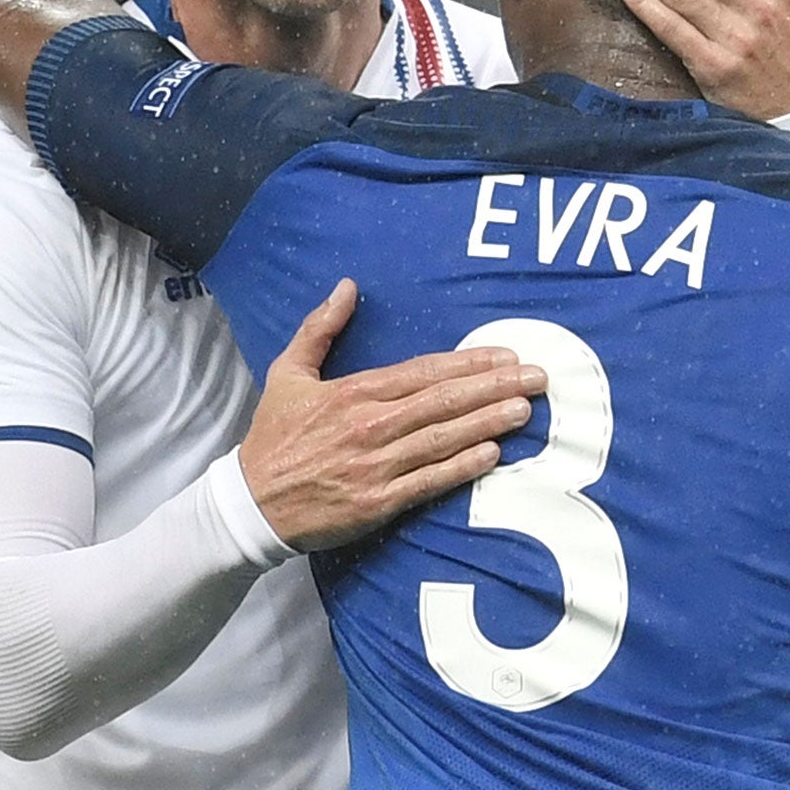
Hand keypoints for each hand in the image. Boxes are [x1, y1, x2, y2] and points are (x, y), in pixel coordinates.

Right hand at [240, 279, 545, 551]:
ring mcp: (376, 465)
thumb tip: (347, 287)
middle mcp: (369, 425)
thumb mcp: (288, 373)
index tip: (505, 356)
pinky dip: (462, 467)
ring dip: (487, 422)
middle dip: (493, 387)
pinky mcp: (378, 501)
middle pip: (442, 401)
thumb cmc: (274, 437)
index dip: (467, 363)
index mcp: (353, 393)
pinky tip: (492, 453)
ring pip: (442, 438)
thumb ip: (319, 328)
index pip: (422, 372)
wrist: (252, 502)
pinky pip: (429, 481)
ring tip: (525, 409)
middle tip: (537, 377)